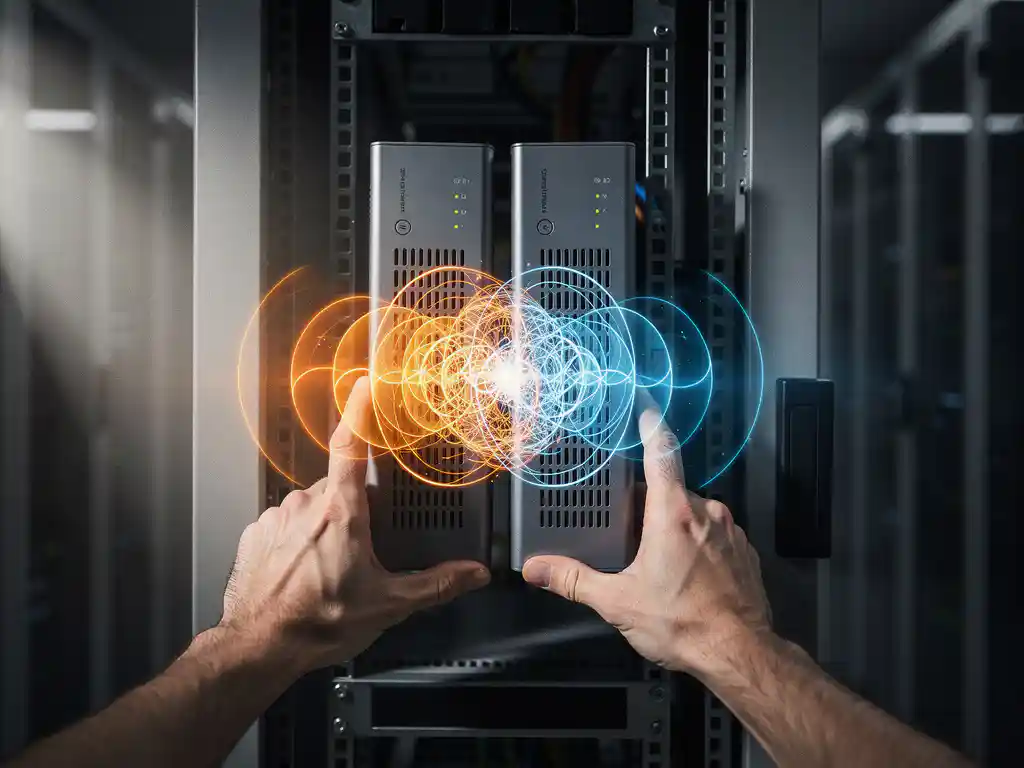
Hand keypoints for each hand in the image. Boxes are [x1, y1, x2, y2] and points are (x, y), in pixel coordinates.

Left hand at [220, 377, 490, 673]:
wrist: (258, 648)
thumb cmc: (317, 623)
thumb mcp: (388, 605)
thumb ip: (435, 584)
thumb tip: (472, 574)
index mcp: (341, 510)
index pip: (351, 444)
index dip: (360, 410)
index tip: (366, 382)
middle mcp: (305, 504)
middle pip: (340, 488)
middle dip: (356, 511)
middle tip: (366, 551)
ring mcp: (276, 518)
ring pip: (312, 508)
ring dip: (326, 529)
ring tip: (332, 572)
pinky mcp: (256, 535)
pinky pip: (287, 526)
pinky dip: (298, 543)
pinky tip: (305, 574)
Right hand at [521, 408, 770, 678]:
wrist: (739, 654)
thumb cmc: (685, 624)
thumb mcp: (617, 602)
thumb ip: (574, 580)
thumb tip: (539, 568)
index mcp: (672, 513)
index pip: (662, 453)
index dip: (652, 429)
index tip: (646, 413)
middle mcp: (706, 514)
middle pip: (672, 492)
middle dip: (651, 508)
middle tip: (633, 536)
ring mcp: (730, 532)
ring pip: (695, 516)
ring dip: (677, 530)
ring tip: (661, 565)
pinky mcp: (744, 553)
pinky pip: (716, 537)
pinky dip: (700, 549)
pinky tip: (688, 578)